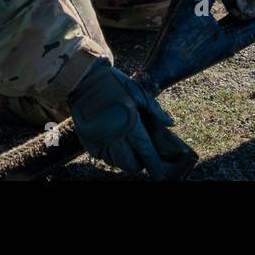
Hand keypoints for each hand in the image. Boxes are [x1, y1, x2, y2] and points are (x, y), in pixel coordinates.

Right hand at [67, 59, 194, 178]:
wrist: (83, 79)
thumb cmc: (114, 83)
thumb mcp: (138, 91)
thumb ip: (155, 109)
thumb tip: (170, 124)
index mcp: (130, 122)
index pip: (145, 151)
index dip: (154, 164)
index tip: (160, 175)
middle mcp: (114, 135)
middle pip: (130, 163)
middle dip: (139, 164)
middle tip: (143, 155)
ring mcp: (99, 140)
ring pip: (116, 162)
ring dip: (125, 160)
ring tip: (130, 149)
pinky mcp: (88, 141)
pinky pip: (102, 157)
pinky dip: (111, 156)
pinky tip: (115, 145)